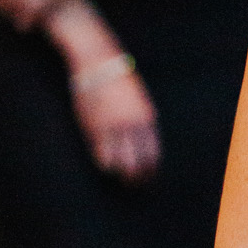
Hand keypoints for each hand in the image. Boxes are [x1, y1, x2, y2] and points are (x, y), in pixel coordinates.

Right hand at [71, 62, 160, 182]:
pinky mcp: (94, 127)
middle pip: (138, 163)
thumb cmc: (119, 78)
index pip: (153, 154)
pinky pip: (102, 155)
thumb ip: (142, 120)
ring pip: (120, 163)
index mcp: (147, 117)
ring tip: (121, 179)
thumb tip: (142, 141)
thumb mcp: (139, 100)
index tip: (149, 178)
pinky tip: (106, 167)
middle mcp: (132, 124)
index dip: (151, 170)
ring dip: (121, 174)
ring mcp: (112, 127)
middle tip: (134, 185)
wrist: (99, 62)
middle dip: (137, 178)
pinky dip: (105, 165)